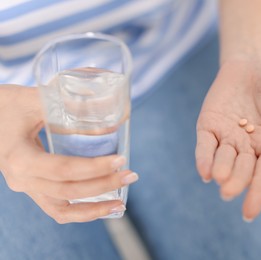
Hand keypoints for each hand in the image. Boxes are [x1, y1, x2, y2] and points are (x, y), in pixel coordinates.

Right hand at [0, 85, 137, 222]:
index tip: (120, 160)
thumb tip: (111, 99)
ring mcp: (26, 187)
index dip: (94, 168)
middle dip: (103, 185)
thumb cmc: (7, 106)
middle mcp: (21, 179)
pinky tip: (102, 207)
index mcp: (19, 158)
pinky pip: (56, 209)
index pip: (63, 170)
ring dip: (93, 208)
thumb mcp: (33, 98)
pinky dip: (80, 212)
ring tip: (121, 204)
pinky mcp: (32, 189)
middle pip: (67, 191)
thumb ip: (67, 98)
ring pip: (62, 208)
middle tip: (131, 175)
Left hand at [196, 59, 260, 220]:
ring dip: (220, 168)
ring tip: (218, 179)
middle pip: (241, 168)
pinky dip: (203, 157)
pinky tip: (203, 170)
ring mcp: (227, 136)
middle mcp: (248, 146)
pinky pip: (205, 144)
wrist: (255, 61)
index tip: (249, 213)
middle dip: (235, 180)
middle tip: (228, 191)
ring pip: (222, 158)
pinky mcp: (210, 124)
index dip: (258, 193)